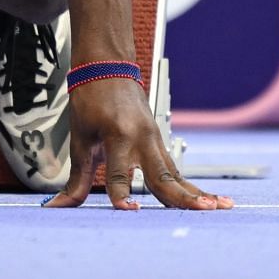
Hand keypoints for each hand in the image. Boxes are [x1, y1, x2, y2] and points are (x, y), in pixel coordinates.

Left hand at [43, 76, 231, 210]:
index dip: (121, 195)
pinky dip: (189, 187)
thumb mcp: (80, 138)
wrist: (106, 66)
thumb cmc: (91, 97)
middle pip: (162, 176)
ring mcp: (155, 140)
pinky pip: (175, 170)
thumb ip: (77, 178)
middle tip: (202, 211)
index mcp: (119, 135)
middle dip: (182, 197)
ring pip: (175, 175)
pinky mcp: (159, 143)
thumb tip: (58, 206)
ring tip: (220, 207)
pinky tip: (209, 200)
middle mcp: (142, 139)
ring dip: (196, 193)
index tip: (127, 212)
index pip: (119, 174)